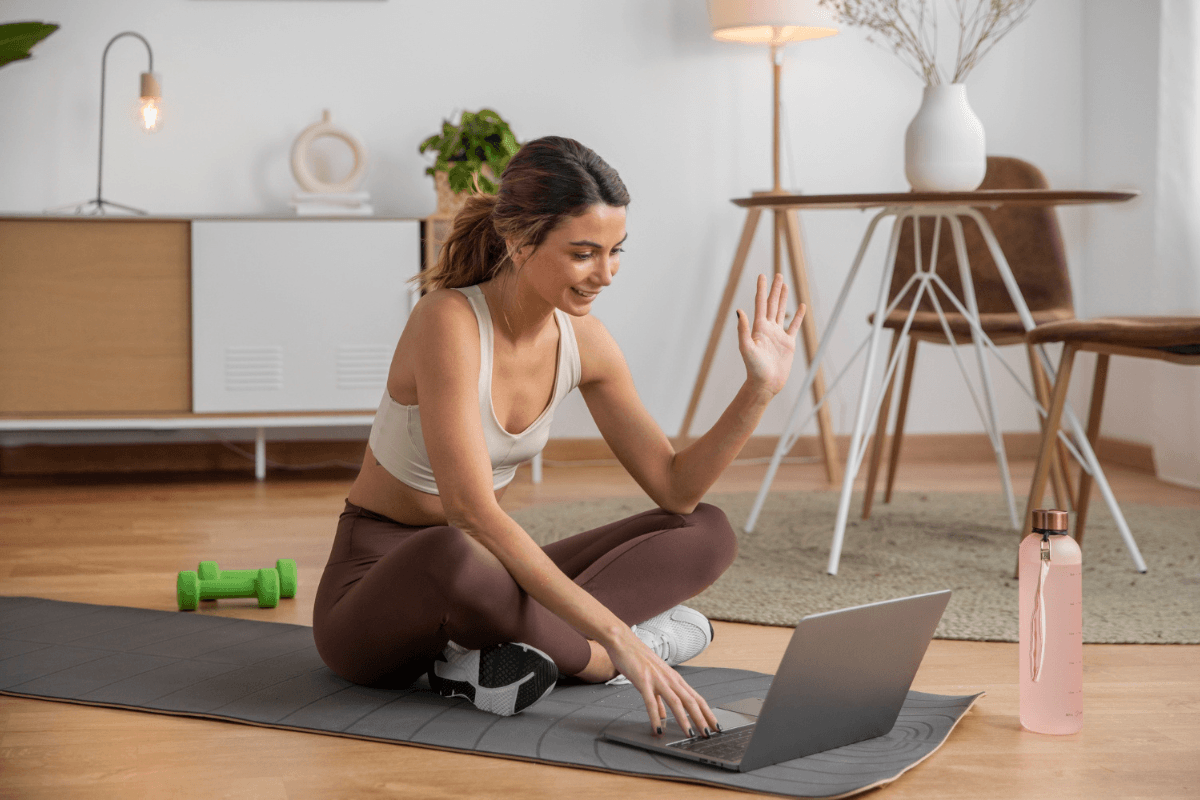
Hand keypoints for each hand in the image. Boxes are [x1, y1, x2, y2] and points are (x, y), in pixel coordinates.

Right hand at [605, 628, 720, 736]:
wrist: (623, 641)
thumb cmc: (638, 658)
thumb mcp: (653, 680)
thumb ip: (659, 700)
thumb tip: (663, 716)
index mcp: (674, 679)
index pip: (696, 698)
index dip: (706, 713)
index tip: (714, 726)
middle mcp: (670, 679)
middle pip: (691, 701)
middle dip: (701, 719)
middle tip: (709, 735)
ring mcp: (657, 679)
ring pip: (676, 702)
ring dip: (684, 720)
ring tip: (690, 735)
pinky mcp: (643, 681)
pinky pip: (650, 702)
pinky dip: (655, 717)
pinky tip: (658, 729)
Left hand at [736, 274, 804, 395]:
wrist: (765, 384)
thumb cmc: (754, 368)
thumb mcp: (746, 347)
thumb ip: (743, 329)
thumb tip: (739, 310)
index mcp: (758, 328)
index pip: (760, 304)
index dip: (761, 289)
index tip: (762, 275)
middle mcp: (768, 328)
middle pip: (772, 304)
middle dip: (774, 289)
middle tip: (777, 274)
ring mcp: (778, 335)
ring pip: (782, 311)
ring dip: (784, 298)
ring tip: (785, 285)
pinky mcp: (788, 343)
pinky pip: (793, 326)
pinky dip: (798, 316)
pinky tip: (800, 306)